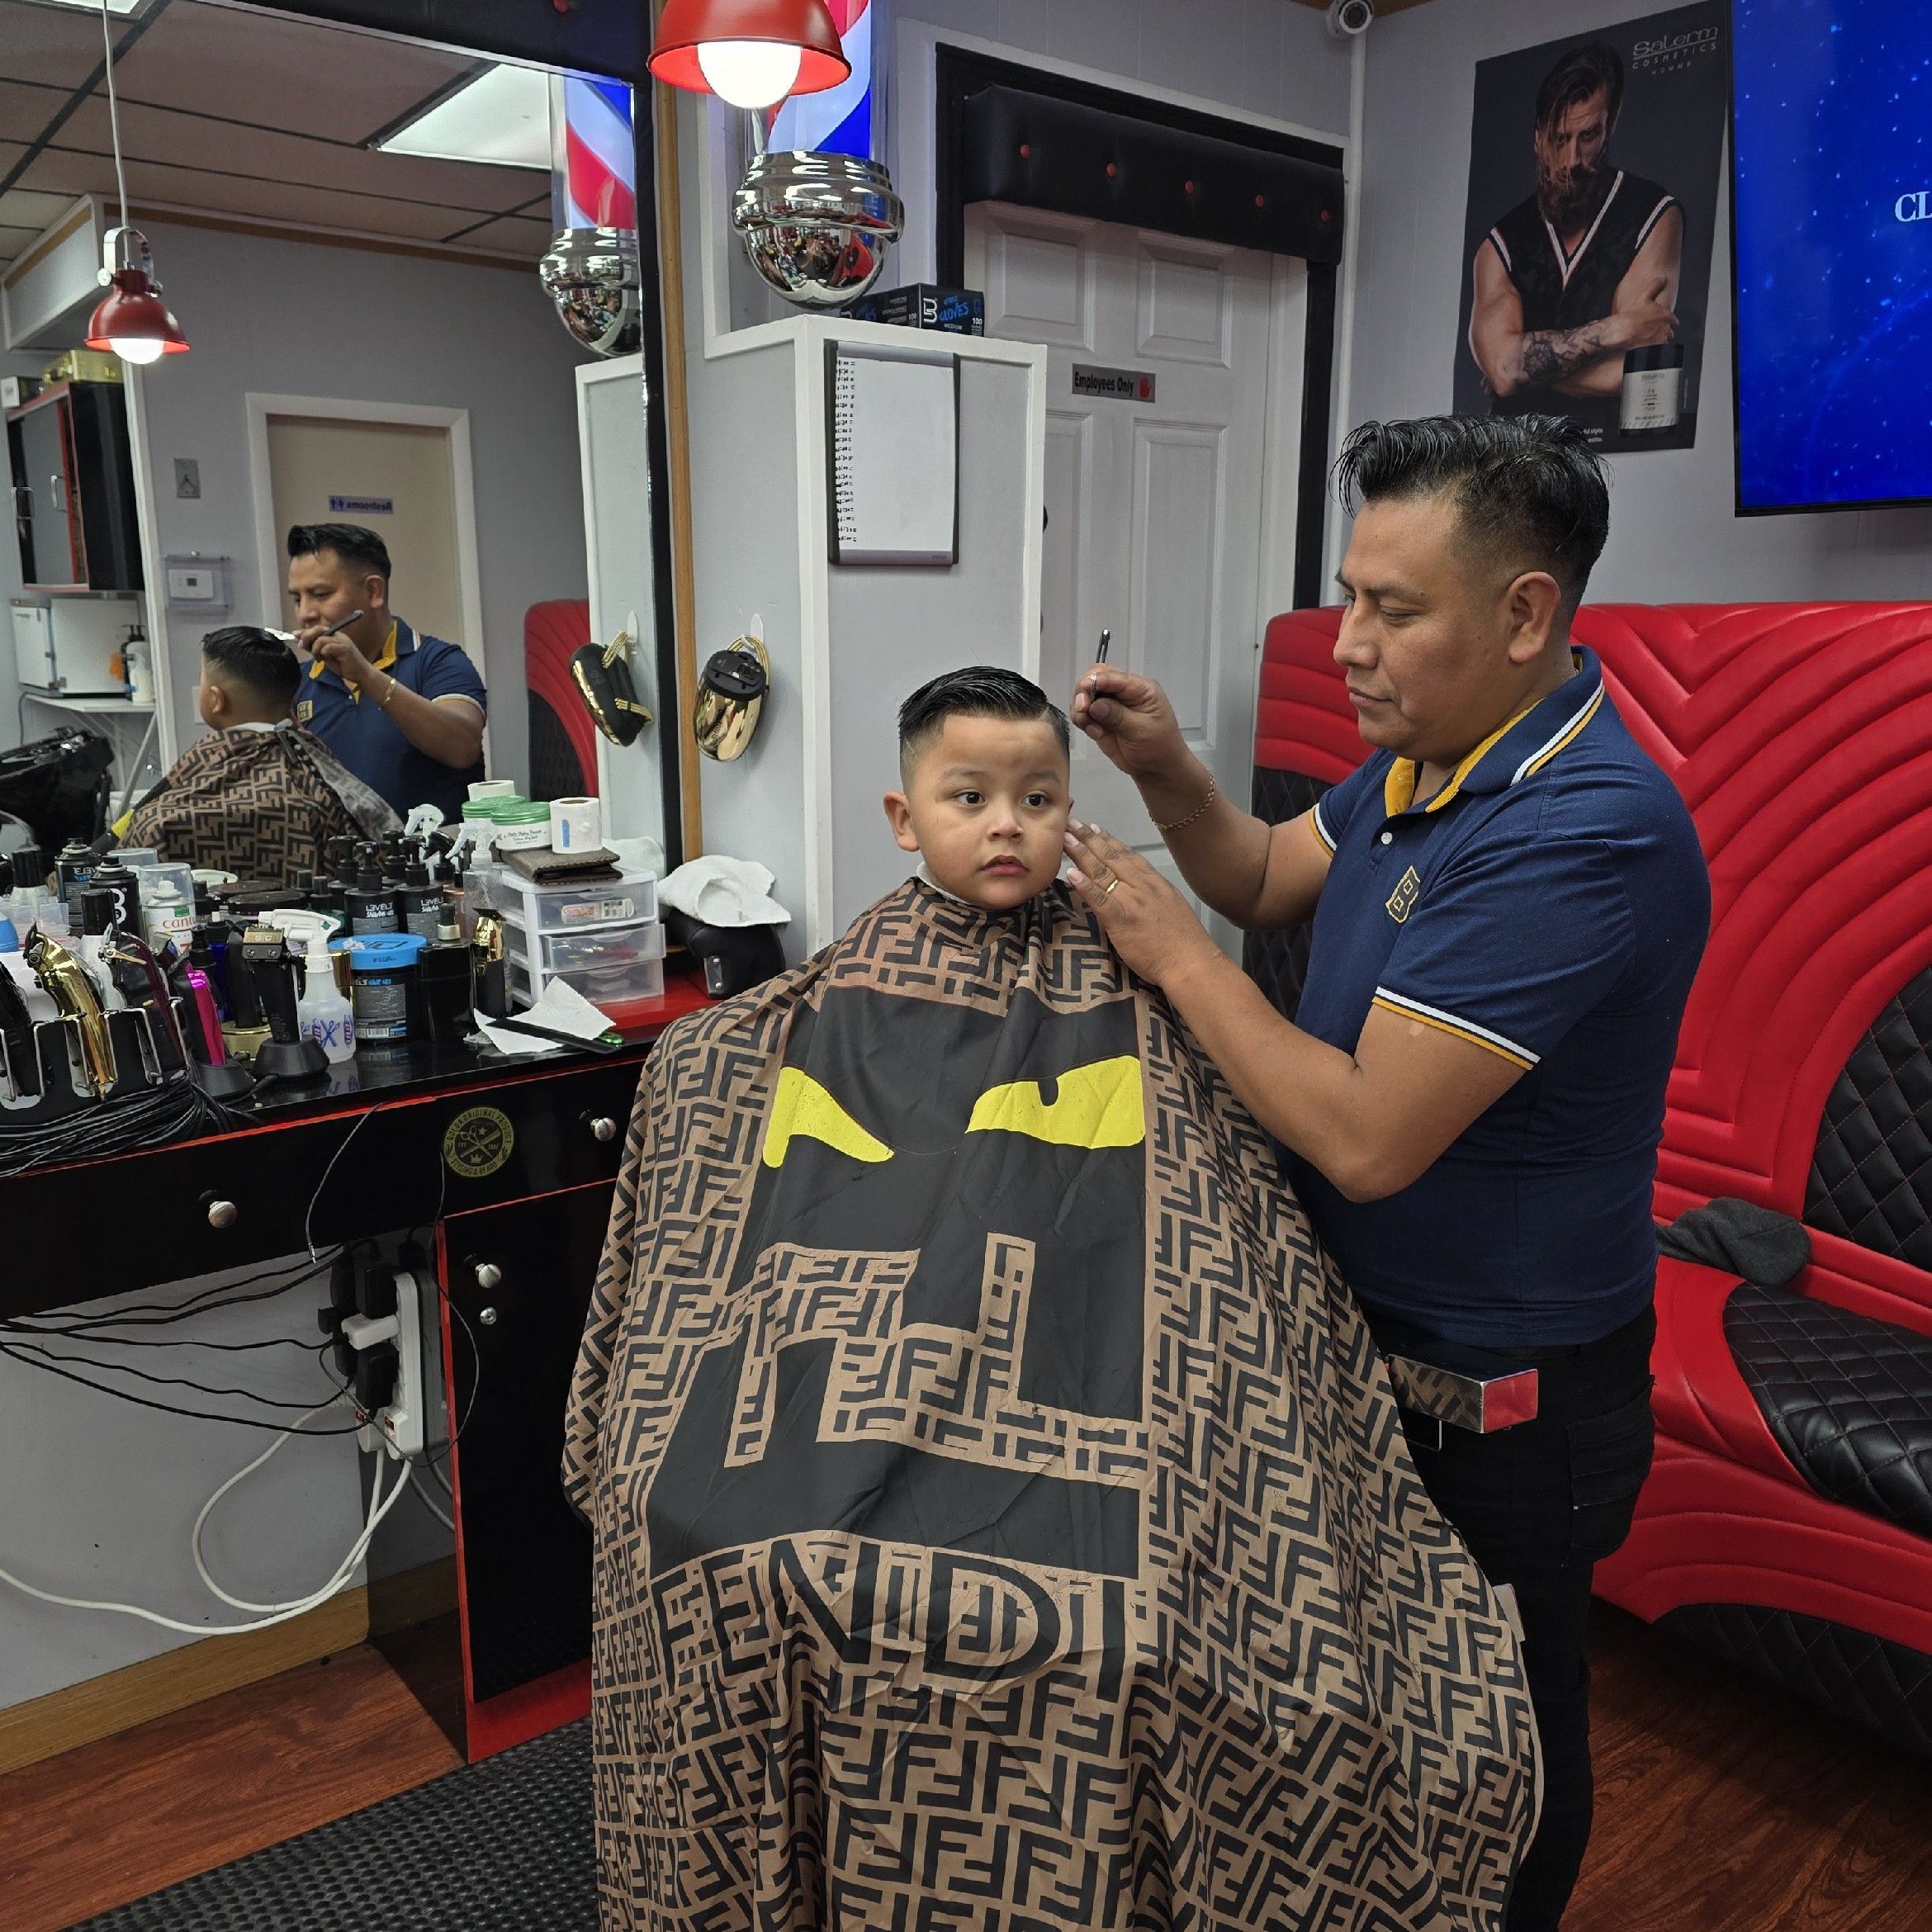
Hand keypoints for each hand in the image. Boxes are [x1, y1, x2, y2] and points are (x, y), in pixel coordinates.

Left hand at [306, 629, 376, 689]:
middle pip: (318, 629)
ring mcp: (343, 641)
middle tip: (303, 646)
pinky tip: (325, 660)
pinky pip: (328, 647)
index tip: (295, 635)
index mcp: (334, 635)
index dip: (305, 631)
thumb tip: (300, 640)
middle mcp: (338, 635)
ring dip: (315, 649)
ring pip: (321, 639)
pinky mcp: (345, 649)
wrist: (360, 674)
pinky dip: (324, 653)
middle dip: (307, 637)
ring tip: (318, 658)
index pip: (317, 629)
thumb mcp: (325, 656)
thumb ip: (315, 647)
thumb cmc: (343, 666)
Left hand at [1063, 821, 1218, 987]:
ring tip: (1066, 839)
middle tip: (1072, 823)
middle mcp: (1142, 886)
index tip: (1095, 828)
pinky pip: (1099, 899)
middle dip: (1089, 838)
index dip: (1109, 840)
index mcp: (1155, 883)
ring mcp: (1132, 901)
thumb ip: (1154, 896)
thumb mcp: (1172, 907)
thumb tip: (1141, 893)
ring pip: (1103, 872)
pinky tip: (1071, 873)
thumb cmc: (1185, 942)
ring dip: (1082, 853)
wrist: (1191, 962)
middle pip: (1111, 857)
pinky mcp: (1121, 920)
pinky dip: (1084, 885)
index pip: (1128, 855)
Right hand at [1069, 665, 1186, 783]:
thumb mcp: (1142, 730)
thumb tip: (1095, 704)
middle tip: (1082, 709)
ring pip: (1084, 695)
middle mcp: (1123, 692)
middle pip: (1094, 678)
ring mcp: (1109, 705)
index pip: (1115, 676)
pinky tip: (1096, 733)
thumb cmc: (1158, 746)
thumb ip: (1117, 716)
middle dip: (1084, 692)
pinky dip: (1082, 721)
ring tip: (1091, 726)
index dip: (1097, 680)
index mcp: (1140, 688)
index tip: (1084, 688)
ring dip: (1081, 709)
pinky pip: (1083, 714)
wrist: (1156, 767)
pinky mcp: (1099, 719)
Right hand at [1614, 277, 1675, 349]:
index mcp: (1666, 315)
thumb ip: (1655, 287)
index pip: (1674, 321)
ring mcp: (1660, 339)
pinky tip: (1647, 349)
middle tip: (1656, 334)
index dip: (1670, 322)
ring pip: (1664, 343)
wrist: (1622, 331)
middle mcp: (1666, 327)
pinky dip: (1654, 351)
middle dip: (1664, 333)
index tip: (1666, 324)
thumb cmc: (1632, 314)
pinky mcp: (1654, 349)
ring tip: (1650, 342)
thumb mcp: (1644, 297)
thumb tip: (1662, 278)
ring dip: (1659, 342)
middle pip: (1669, 334)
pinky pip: (1658, 352)